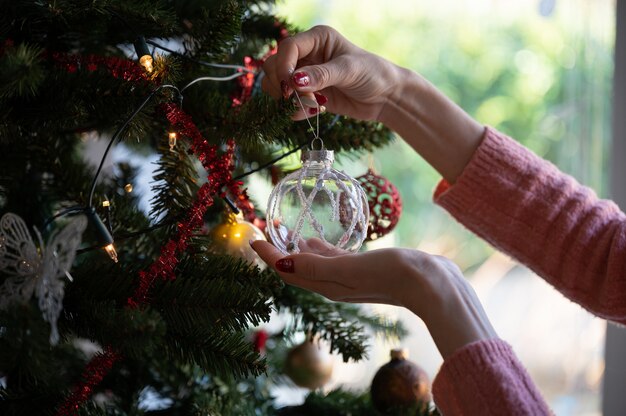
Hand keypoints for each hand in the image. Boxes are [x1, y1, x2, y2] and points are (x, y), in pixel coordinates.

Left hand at [251, 239, 496, 358]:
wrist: (431, 284)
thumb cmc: (392, 274)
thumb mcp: (350, 269)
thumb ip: (316, 266)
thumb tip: (280, 264)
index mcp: (326, 286)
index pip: (287, 270)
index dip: (268, 255)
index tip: (252, 237)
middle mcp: (332, 285)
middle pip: (295, 268)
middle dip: (276, 251)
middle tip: (261, 231)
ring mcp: (347, 278)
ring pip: (311, 263)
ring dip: (294, 249)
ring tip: (282, 233)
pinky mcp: (361, 270)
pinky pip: (329, 260)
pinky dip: (316, 249)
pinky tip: (313, 239)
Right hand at [262, 25, 402, 120]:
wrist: (385, 97)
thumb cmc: (373, 74)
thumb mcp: (348, 71)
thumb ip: (321, 75)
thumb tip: (293, 81)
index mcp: (317, 39)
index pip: (287, 48)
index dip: (284, 66)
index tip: (290, 85)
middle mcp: (307, 55)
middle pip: (274, 66)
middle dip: (284, 85)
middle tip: (305, 98)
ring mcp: (305, 76)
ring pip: (276, 85)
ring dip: (287, 99)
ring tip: (311, 106)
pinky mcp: (307, 95)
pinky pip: (287, 103)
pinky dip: (294, 110)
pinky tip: (315, 111)